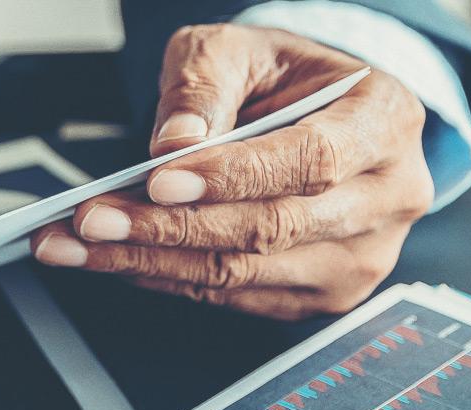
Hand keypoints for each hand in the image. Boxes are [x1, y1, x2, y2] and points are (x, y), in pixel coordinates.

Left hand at [29, 24, 430, 319]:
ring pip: (248, 273)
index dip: (232, 177)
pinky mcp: (325, 296)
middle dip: (170, 228)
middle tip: (92, 219)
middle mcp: (388, 198)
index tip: (157, 182)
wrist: (322, 114)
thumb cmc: (287, 78)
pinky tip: (120, 256)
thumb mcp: (244, 49)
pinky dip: (171, 279)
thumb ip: (206, 84)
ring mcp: (361, 258)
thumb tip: (172, 144)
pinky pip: (238, 297)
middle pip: (273, 228)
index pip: (310, 160)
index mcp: (386, 122)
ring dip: (154, 261)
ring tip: (81, 243)